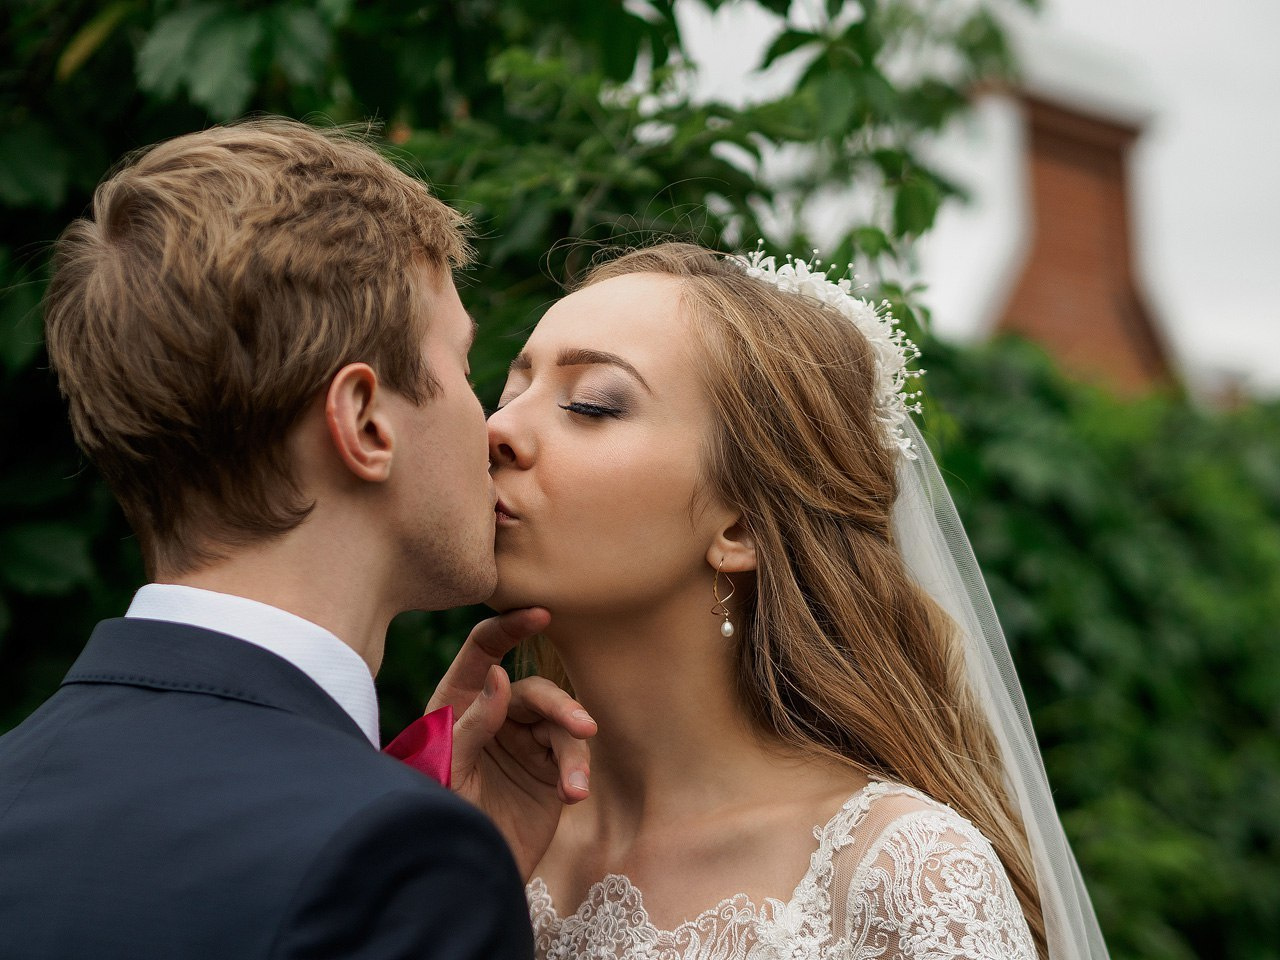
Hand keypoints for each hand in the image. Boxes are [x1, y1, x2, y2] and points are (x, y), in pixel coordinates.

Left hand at [429, 608, 594, 878]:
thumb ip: (471, 725)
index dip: (509, 628)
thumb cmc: (441, 820)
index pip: (483, 652)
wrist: (461, 880)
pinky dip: (577, 772)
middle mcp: (492, 716)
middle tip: (582, 727)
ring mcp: (522, 742)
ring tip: (575, 786)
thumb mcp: (449, 773)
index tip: (540, 614)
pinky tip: (574, 794)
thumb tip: (500, 674)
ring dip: (573, 750)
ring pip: (559, 724)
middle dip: (560, 706)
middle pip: (533, 691)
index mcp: (456, 705)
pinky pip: (571, 756)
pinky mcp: (547, 770)